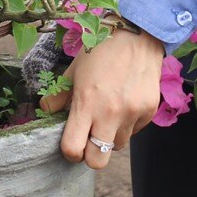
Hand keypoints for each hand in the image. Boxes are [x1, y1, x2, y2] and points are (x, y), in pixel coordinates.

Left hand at [46, 24, 164, 171]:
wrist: (138, 35)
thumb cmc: (100, 50)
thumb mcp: (73, 70)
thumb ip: (58, 96)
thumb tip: (47, 113)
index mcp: (87, 102)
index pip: (73, 148)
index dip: (69, 151)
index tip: (70, 143)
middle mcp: (110, 113)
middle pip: (97, 161)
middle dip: (90, 155)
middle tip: (88, 137)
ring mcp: (132, 114)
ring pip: (117, 146)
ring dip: (109, 136)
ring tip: (108, 113)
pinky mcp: (149, 112)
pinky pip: (134, 132)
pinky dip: (127, 124)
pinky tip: (124, 103)